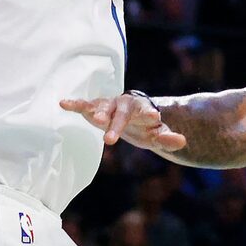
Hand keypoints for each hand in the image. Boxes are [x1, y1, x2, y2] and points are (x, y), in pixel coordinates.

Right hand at [60, 93, 186, 155]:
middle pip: (121, 113)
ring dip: (99, 112)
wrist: (133, 115)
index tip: (155, 118)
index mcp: (141, 109)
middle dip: (117, 124)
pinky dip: (75, 104)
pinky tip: (63, 104)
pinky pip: (84, 105)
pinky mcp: (95, 107)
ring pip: (103, 107)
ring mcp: (108, 105)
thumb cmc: (146, 126)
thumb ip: (168, 138)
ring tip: (95, 121)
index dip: (150, 115)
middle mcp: (124, 104)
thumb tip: (182, 141)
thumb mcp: (158, 135)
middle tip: (111, 139)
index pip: (146, 112)